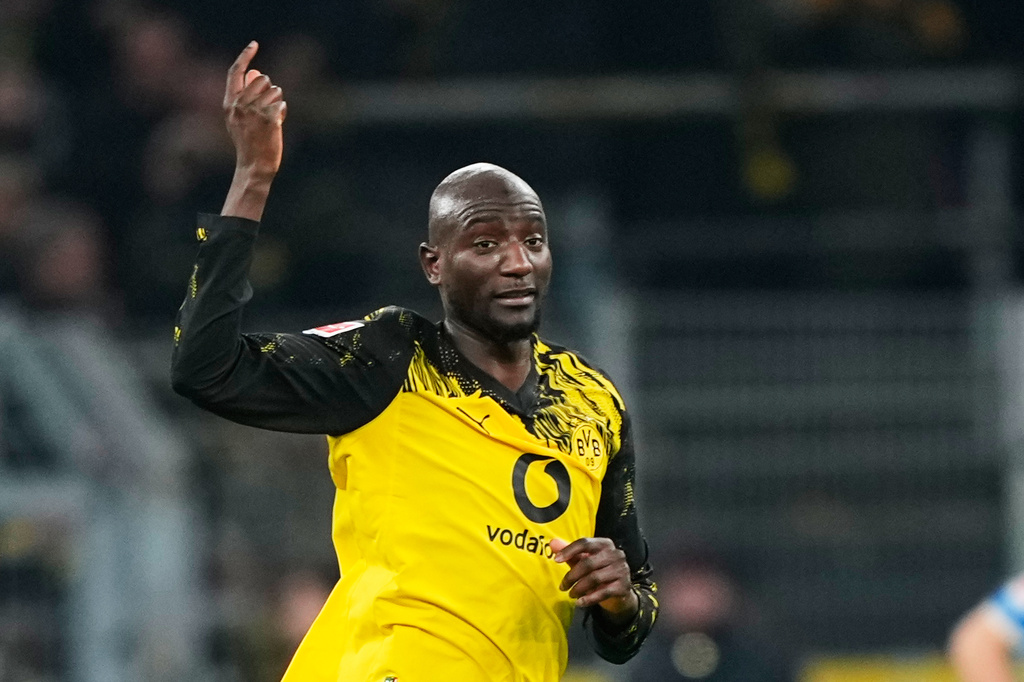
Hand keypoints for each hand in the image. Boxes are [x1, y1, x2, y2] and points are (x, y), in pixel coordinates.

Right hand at [223, 41, 286, 177]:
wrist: (254, 165)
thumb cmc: (249, 142)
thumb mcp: (239, 118)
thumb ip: (244, 96)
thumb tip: (255, 73)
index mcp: (229, 103)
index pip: (235, 72)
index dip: (245, 56)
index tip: (254, 44)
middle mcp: (239, 105)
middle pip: (261, 78)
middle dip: (269, 89)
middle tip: (267, 107)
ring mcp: (254, 111)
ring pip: (274, 90)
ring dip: (277, 101)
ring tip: (270, 118)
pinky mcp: (269, 119)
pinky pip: (282, 103)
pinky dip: (282, 112)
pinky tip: (277, 125)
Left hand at [551, 537, 638, 622]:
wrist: (618, 590)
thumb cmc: (598, 571)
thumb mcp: (583, 561)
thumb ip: (569, 553)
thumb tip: (552, 543)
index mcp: (605, 544)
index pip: (585, 543)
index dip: (569, 550)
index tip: (556, 560)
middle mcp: (616, 554)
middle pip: (588, 562)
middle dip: (572, 576)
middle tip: (562, 586)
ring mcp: (622, 569)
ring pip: (594, 578)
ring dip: (579, 588)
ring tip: (571, 594)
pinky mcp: (624, 586)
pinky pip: (603, 592)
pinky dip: (589, 599)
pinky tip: (579, 602)